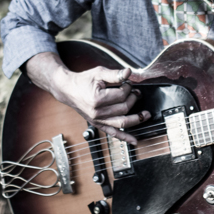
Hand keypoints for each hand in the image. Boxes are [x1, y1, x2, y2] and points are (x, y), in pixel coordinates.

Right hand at [25, 52, 149, 144]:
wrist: (68, 90)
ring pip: (122, 122)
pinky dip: (125, 138)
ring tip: (146, 115)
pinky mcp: (98, 125)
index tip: (128, 83)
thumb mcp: (99, 73)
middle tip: (135, 91)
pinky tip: (134, 141)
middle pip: (123, 108)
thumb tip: (128, 72)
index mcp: (96, 99)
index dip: (128, 87)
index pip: (121, 95)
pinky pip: (113, 133)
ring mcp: (97, 121)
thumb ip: (115, 74)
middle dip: (133, 98)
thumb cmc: (83, 81)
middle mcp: (97, 113)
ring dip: (136, 119)